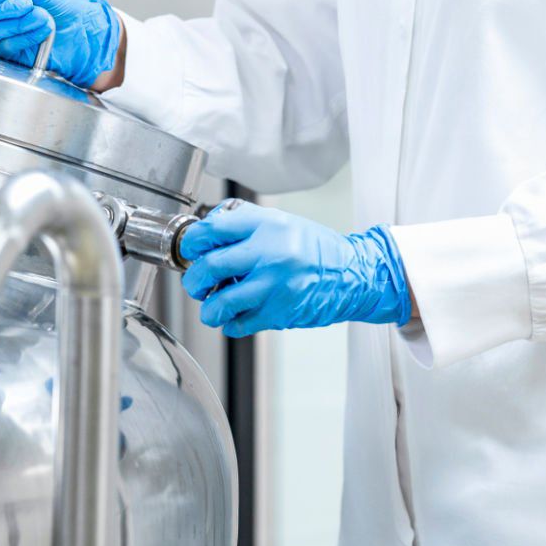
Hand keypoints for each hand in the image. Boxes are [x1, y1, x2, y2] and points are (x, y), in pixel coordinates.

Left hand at [178, 200, 411, 336]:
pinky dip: (229, 323)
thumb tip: (208, 231)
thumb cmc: (316, 248)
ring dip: (208, 308)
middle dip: (194, 279)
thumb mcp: (281, 221)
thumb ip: (244, 223)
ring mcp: (274, 286)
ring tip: (211, 305)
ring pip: (220, 303)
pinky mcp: (279, 312)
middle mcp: (269, 254)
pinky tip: (234, 316)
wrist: (354, 274)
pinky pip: (239, 323)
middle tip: (197, 283)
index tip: (190, 250)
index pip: (212, 230)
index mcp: (266, 226)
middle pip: (210, 267)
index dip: (192, 242)